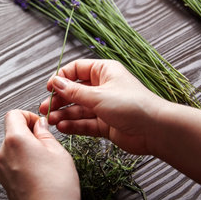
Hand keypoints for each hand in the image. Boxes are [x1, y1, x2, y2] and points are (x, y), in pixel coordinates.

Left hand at [0, 110, 79, 199]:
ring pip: (13, 150)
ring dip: (27, 150)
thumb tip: (39, 124)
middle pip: (12, 132)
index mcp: (15, 140)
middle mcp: (3, 153)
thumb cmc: (56, 186)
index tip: (42, 126)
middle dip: (29, 134)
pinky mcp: (5, 184)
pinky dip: (24, 164)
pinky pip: (12, 165)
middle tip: (49, 146)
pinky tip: (40, 177)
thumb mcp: (58, 152)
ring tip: (47, 164)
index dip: (29, 116)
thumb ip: (45, 133)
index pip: (13, 114)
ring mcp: (1, 170)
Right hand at [40, 59, 163, 154]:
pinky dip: (74, 125)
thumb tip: (56, 82)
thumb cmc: (132, 105)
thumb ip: (74, 91)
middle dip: (60, 99)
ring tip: (51, 121)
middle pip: (75, 91)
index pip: (77, 70)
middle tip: (45, 108)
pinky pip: (85, 123)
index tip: (49, 88)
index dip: (61, 78)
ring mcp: (104, 106)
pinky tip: (62, 128)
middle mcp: (103, 87)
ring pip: (79, 108)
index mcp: (104, 71)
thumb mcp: (98, 95)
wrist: (155, 130)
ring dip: (64, 114)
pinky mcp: (105, 124)